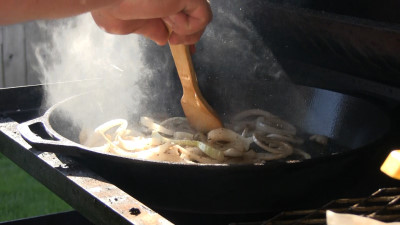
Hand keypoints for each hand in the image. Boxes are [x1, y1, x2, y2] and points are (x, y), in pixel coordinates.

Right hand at [91, 0, 211, 44]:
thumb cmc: (109, 5)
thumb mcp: (126, 24)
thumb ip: (147, 29)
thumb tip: (162, 38)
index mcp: (160, 2)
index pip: (182, 15)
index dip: (187, 31)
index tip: (188, 50)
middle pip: (194, 15)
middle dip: (193, 36)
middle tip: (185, 49)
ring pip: (203, 17)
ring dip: (187, 33)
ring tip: (171, 34)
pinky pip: (204, 17)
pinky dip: (190, 29)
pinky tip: (172, 26)